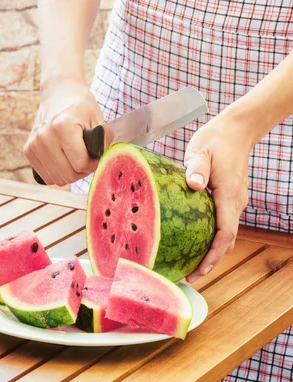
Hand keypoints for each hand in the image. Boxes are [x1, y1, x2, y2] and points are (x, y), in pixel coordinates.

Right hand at [24, 80, 103, 186]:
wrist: (58, 93)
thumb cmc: (80, 107)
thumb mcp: (98, 119)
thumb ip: (103, 142)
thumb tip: (101, 161)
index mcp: (62, 126)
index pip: (81, 164)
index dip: (93, 163)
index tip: (96, 155)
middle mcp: (44, 136)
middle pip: (68, 176)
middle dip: (82, 171)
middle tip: (86, 157)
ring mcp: (34, 144)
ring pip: (56, 179)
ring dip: (69, 173)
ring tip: (74, 158)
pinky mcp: (28, 150)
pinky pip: (46, 176)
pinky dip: (57, 172)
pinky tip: (62, 158)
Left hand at [183, 115, 250, 282]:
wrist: (236, 130)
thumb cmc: (215, 140)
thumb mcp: (200, 151)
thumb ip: (196, 168)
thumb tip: (193, 184)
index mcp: (228, 195)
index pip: (225, 232)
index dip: (214, 254)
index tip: (199, 270)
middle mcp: (234, 202)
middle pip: (227, 240)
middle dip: (210, 261)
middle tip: (189, 277)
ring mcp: (234, 201)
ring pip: (226, 234)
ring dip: (212, 252)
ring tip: (191, 266)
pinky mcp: (229, 198)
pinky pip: (223, 224)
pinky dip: (213, 238)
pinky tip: (196, 242)